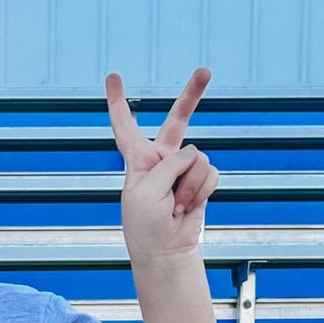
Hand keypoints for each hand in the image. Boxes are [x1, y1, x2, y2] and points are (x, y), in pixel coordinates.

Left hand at [106, 66, 219, 264]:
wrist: (166, 251)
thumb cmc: (145, 226)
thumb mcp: (145, 192)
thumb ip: (167, 166)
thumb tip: (194, 155)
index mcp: (137, 160)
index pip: (125, 126)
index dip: (118, 101)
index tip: (112, 76)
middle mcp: (162, 159)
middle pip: (178, 120)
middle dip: (192, 95)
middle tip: (205, 70)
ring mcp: (184, 169)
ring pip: (197, 157)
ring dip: (188, 186)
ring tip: (174, 206)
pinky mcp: (202, 181)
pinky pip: (210, 173)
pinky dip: (200, 192)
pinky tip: (187, 207)